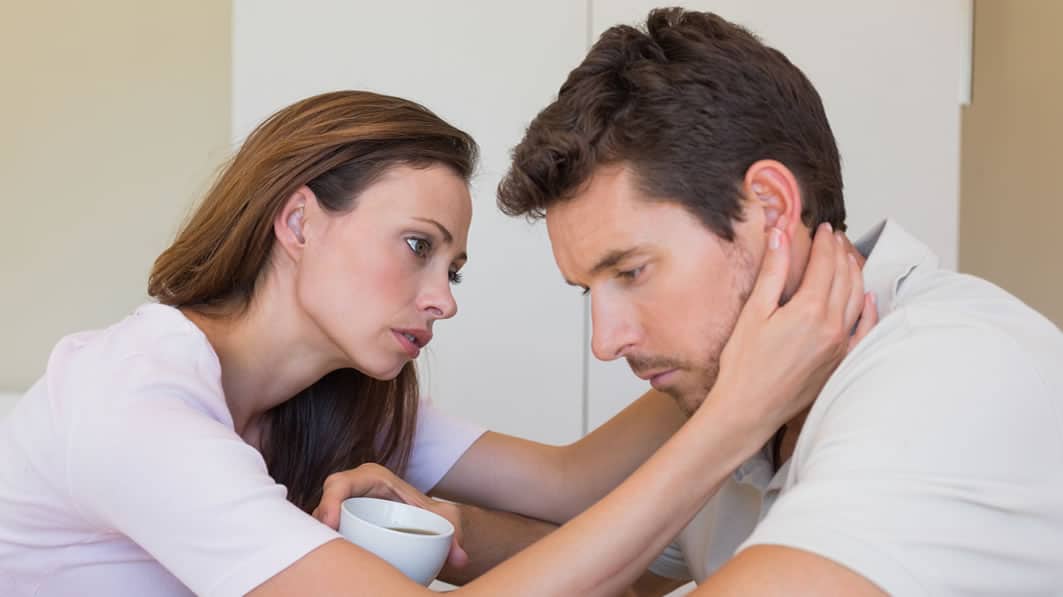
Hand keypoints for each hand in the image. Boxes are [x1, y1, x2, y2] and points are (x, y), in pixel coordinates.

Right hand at [311, 463, 469, 568]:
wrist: (428, 523)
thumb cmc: (431, 514)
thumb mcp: (446, 519)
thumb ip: (455, 533)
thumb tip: (460, 558)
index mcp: (372, 478)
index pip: (342, 483)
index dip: (330, 501)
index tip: (330, 523)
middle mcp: (352, 490)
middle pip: (323, 502)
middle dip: (317, 524)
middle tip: (323, 549)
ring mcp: (343, 508)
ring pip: (317, 520)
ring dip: (316, 539)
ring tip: (321, 561)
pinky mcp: (340, 524)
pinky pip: (322, 534)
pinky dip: (321, 546)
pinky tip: (324, 566)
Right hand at [707, 218, 876, 432]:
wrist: (749, 408)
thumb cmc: (744, 363)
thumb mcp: (754, 312)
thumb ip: (772, 272)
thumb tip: (780, 235)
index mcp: (810, 309)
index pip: (825, 264)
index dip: (825, 242)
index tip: (823, 228)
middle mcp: (833, 325)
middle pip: (844, 277)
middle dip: (840, 252)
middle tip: (835, 237)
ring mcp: (841, 345)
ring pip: (858, 299)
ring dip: (855, 274)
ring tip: (848, 257)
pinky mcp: (840, 361)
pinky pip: (865, 330)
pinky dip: (869, 310)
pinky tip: (869, 298)